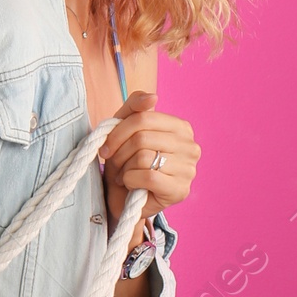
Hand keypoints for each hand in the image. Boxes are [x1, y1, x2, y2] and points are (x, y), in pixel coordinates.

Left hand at [97, 89, 199, 237]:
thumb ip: (135, 106)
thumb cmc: (127, 161)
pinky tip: (131, 185)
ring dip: (124, 168)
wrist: (126, 200)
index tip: (106, 147)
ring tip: (124, 175)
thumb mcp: (126, 128)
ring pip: (143, 157)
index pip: (144, 118)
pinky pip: (147, 176)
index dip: (119, 132)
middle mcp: (191, 146)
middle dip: (119, 152)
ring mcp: (189, 169)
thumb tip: (153, 97)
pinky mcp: (180, 190)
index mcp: (182, 128)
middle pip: (142, 137)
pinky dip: (130, 180)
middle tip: (114, 164)